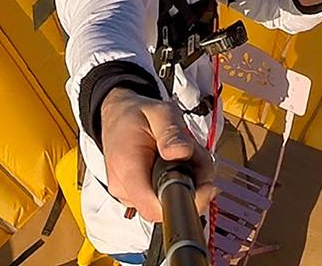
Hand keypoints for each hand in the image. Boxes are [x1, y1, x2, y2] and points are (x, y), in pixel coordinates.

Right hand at [99, 88, 214, 221]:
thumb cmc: (136, 115)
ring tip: (183, 156)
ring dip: (187, 182)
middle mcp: (124, 187)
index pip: (154, 207)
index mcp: (127, 166)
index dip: (186, 201)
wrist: (116, 117)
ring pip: (168, 202)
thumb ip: (172, 132)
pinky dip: (176, 183)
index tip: (205, 184)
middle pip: (168, 205)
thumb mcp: (159, 113)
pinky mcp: (135, 197)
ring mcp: (128, 195)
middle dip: (193, 185)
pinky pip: (162, 198)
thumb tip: (182, 152)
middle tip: (196, 157)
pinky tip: (175, 164)